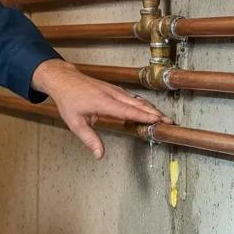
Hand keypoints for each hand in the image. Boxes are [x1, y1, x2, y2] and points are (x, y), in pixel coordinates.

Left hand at [31, 58, 172, 158]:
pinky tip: (149, 110)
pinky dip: (143, 104)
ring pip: (137, 99)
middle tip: (169, 122)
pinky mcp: (114, 90)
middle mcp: (112, 94)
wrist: (64, 79)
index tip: (158, 120)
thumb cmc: (68, 100)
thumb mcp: (75, 122)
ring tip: (164, 118)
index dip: (144, 116)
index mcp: (103, 102)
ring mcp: (114, 90)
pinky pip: (132, 97)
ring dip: (151, 108)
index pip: (128, 110)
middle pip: (138, 104)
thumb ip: (89, 139)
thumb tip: (99, 154)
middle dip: (155, 113)